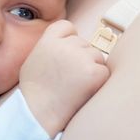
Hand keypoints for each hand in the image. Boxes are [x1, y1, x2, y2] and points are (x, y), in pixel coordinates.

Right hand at [19, 20, 108, 136]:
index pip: (67, 26)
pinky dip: (98, 82)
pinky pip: (104, 72)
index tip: (66, 54)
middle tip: (69, 77)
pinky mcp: (94, 72)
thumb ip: (50, 46)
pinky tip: (83, 91)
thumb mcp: (34, 59)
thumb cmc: (35, 90)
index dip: (69, 39)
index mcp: (48, 40)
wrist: (39, 113)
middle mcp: (65, 45)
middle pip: (84, 43)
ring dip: (91, 69)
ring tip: (74, 85)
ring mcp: (81, 57)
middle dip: (81, 57)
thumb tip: (68, 42)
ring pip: (97, 56)